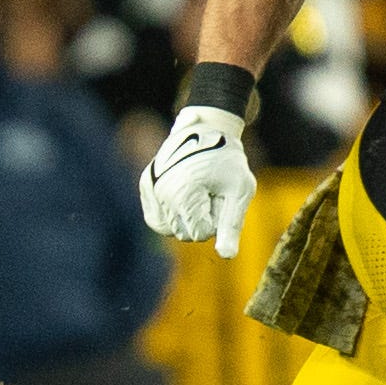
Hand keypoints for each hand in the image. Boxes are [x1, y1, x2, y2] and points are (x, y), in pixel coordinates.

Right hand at [140, 104, 255, 255]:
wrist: (207, 129)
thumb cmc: (228, 160)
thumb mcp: (239, 191)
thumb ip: (232, 225)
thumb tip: (227, 256)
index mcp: (182, 195)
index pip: (201, 234)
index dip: (217, 217)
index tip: (220, 193)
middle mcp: (161, 193)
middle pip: (184, 233)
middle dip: (202, 217)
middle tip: (210, 189)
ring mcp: (150, 189)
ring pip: (170, 228)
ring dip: (187, 215)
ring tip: (198, 189)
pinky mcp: (145, 186)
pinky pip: (158, 219)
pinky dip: (172, 213)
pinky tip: (184, 196)